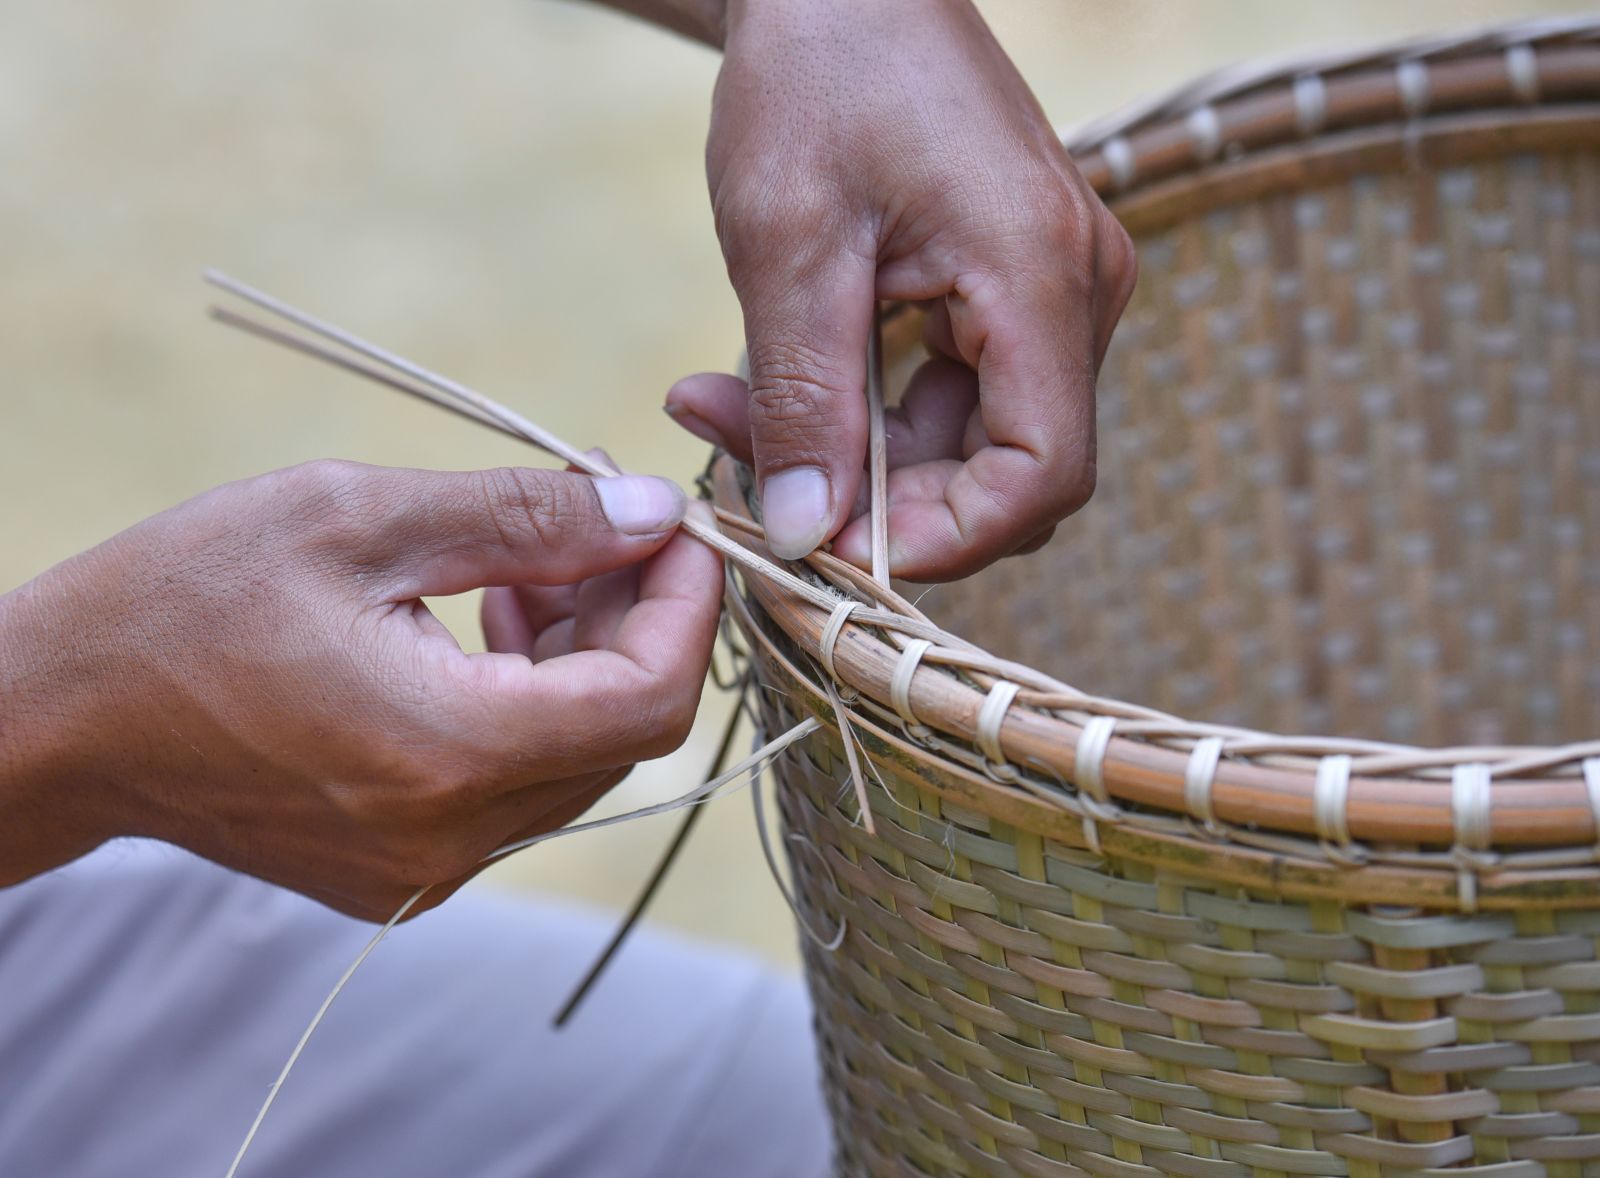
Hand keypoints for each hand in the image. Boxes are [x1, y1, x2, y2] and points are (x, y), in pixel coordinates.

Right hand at [0, 460, 720, 919]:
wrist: (56, 718)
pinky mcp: (399, 873)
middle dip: (633, 623)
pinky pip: (514, 792)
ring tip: (519, 575)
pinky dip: (526, 709)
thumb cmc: (184, 599)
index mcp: (449, 752)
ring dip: (579, 663)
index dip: (686, 608)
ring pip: (573, 763)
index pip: (649, 699)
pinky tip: (476, 633)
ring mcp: (425, 869)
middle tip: (595, 530)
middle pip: (621, 734)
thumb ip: (524, 520)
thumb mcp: (358, 519)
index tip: (674, 530)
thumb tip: (648, 511)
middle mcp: (452, 836)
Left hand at [664, 0, 1135, 579]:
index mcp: (1040, 276)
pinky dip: (876, 411)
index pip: (1043, 476)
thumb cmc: (818, 73)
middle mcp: (1076, 290)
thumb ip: (803, 397)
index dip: (946, 539)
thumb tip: (805, 537)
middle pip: (1010, 472)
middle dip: (883, 501)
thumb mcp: (789, 242)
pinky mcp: (1015, 285)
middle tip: (753, 475)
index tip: (832, 544)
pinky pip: (962, 392)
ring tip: (735, 411)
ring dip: (862, 457)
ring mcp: (1053, 287)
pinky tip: (787, 381)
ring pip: (976, 442)